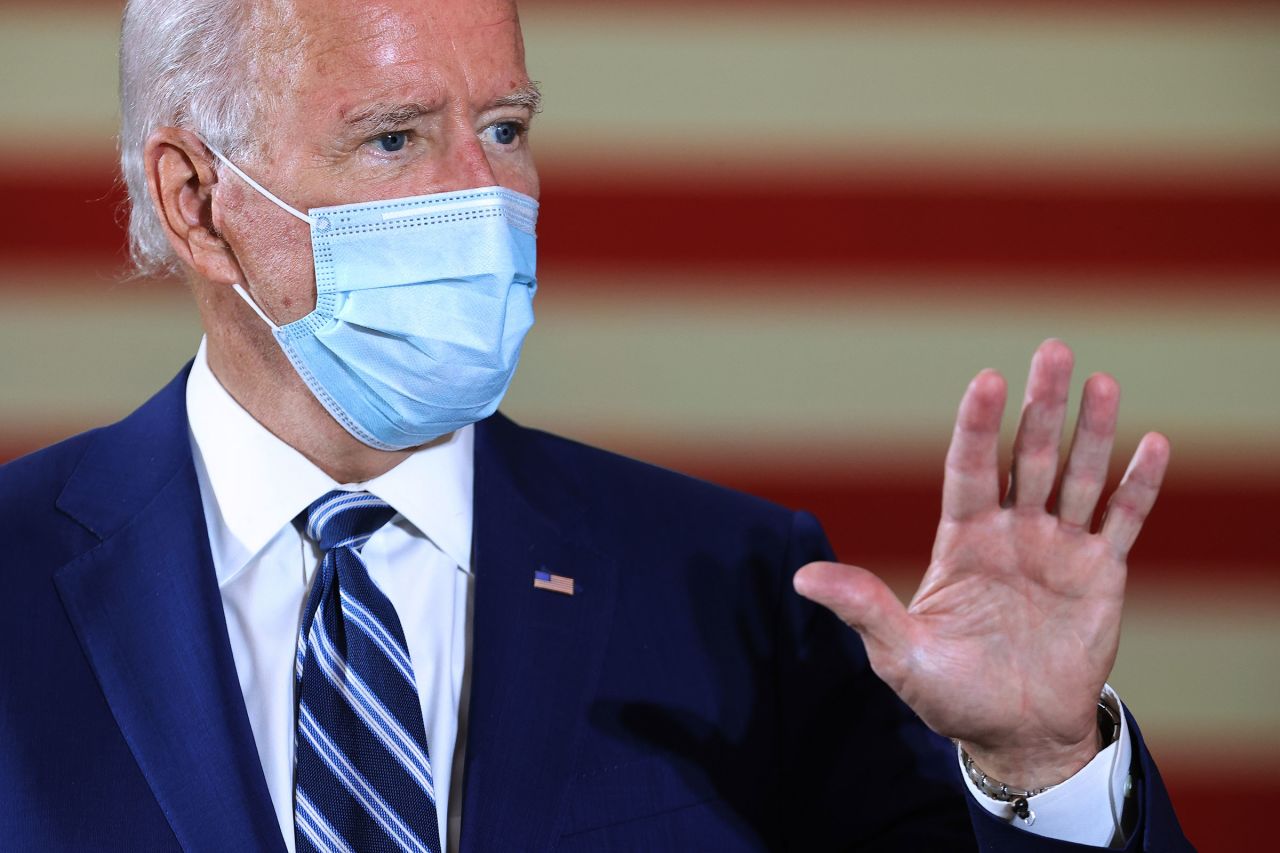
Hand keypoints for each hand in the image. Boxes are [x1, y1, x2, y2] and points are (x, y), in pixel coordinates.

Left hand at [793, 339, 1169, 787]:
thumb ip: (863, 608)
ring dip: (1091, 431)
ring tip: (1100, 381)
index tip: (987, 380)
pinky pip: (1122, 520)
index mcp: (962, 540)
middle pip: (1027, 456)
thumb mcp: (900, 654)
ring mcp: (1058, 548)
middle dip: (1040, 406)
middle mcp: (1011, 532)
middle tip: (1053, 350)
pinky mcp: (1101, 574)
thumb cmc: (951, 693)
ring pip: (1077, 476)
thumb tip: (801, 578)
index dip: (977, 425)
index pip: (969, 468)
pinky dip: (1139, 485)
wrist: (1016, 734)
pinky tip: (1153, 443)